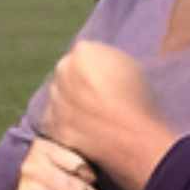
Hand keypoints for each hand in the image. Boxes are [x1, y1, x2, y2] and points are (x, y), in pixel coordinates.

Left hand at [41, 40, 175, 189]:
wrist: (133, 138)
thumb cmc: (138, 102)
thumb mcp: (129, 66)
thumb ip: (106, 60)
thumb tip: (98, 66)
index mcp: (84, 50)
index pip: (83, 54)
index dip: (94, 70)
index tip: (104, 81)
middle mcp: (63, 69)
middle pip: (66, 73)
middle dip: (77, 84)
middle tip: (96, 99)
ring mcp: (54, 97)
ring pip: (58, 97)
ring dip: (69, 104)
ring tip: (92, 118)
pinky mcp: (51, 123)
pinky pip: (54, 120)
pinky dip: (64, 125)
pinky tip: (83, 131)